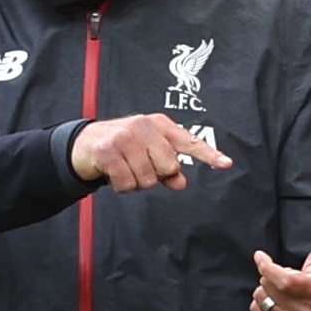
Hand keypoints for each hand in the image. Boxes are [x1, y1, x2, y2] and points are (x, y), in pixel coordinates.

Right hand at [73, 113, 230, 190]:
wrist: (84, 143)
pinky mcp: (108, 150)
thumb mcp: (147, 154)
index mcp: (159, 125)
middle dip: (156, 175)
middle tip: (140, 167)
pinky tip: (114, 173)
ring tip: (125, 169)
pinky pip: (127, 184)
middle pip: (169, 167)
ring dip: (136, 182)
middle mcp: (144, 126)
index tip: (226, 164)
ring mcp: (125, 137)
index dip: (208, 154)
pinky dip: (121, 186)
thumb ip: (167, 168)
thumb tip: (181, 182)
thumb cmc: (122, 148)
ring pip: (148, 179)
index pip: (188, 141)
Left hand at [252, 232, 310, 310]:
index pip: (285, 281)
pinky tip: (271, 301)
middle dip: (268, 276)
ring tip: (277, 289)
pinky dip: (259, 306)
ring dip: (264, 291)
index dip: (267, 267)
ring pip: (263, 302)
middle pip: (271, 289)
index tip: (260, 257)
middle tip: (280, 275)